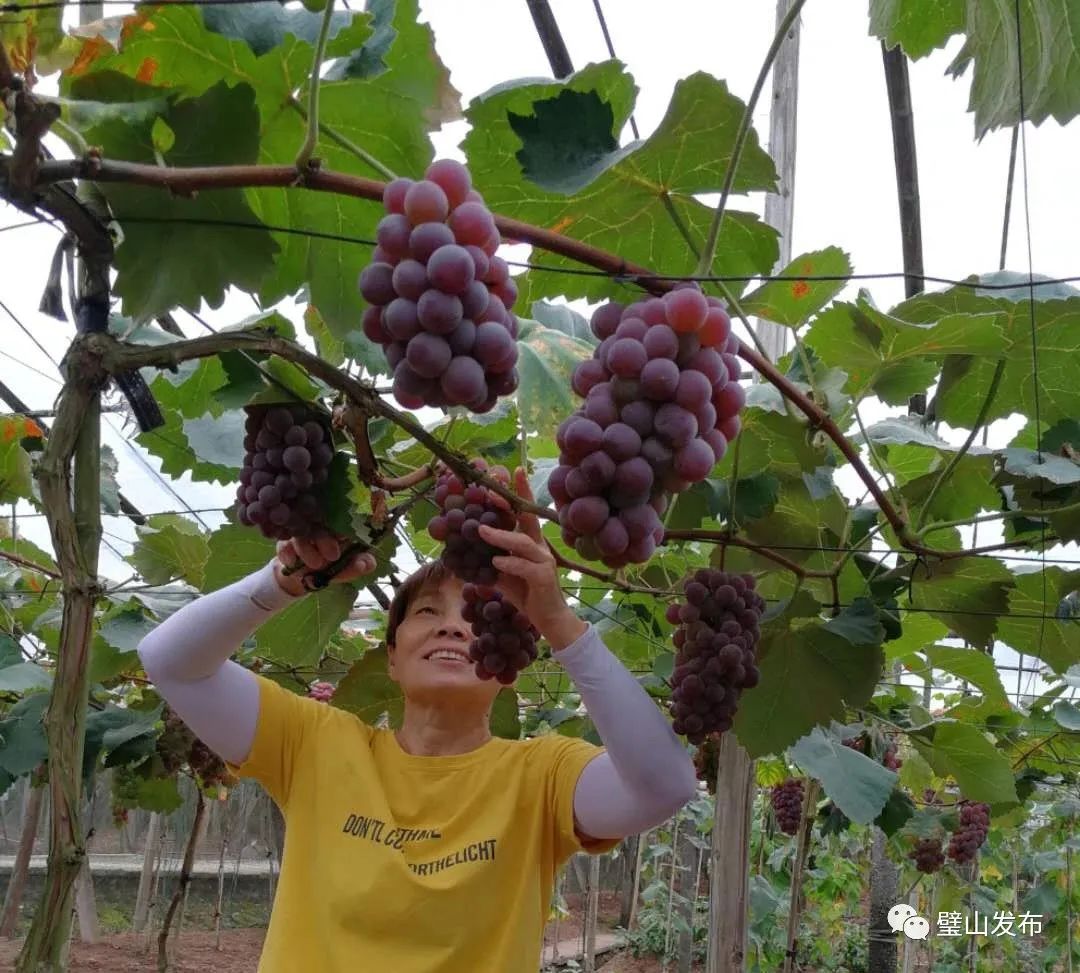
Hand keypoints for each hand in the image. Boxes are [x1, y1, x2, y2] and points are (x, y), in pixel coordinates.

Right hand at [272, 532, 377, 596]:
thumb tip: (368, 563)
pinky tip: (292, 562)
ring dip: (306, 547)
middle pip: (317, 522)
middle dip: (324, 538)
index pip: (339, 518)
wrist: (303, 578)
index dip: (342, 526)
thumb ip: (359, 565)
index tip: (344, 538)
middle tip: (332, 556)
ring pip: (300, 532)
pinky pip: (283, 543)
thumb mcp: (346, 569)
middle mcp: (317, 525)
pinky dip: (287, 552)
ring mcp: (300, 531)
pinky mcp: (283, 541)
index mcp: (336, 526)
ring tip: (316, 564)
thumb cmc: (330, 567)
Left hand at [478, 468, 586, 650]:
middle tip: (490, 491)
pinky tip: (496, 561)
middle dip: (511, 502)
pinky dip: (510, 563)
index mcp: (531, 542)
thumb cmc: (525, 593)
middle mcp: (540, 546)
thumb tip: (461, 552)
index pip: (525, 512)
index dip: (519, 492)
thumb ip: (488, 561)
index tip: (511, 470)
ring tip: (481, 532)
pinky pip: (526, 567)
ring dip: (500, 536)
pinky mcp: (544, 578)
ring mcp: (544, 561)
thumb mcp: (502, 574)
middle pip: (527, 518)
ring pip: (523, 542)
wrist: (548, 619)